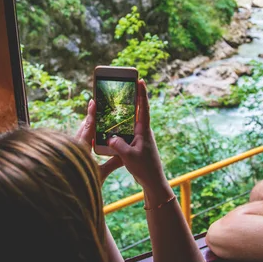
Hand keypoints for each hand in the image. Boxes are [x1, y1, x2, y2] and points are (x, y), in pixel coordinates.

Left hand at [76, 99, 122, 184]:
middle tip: (100, 111)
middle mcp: (74, 146)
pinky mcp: (69, 155)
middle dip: (91, 120)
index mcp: (81, 148)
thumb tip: (125, 157)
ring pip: (79, 135)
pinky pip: (78, 142)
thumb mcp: (99, 174)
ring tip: (98, 124)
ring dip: (88, 129)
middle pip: (83, 129)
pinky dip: (85, 138)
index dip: (91, 114)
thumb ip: (111, 164)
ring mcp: (70, 150)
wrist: (66, 194)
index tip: (92, 101)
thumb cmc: (82, 185)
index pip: (87, 128)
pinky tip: (91, 141)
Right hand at [107, 80, 169, 201]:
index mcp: (144, 131)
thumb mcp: (128, 156)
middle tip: (126, 85)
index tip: (141, 80)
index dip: (142, 94)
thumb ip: (118, 145)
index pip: (143, 108)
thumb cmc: (144, 168)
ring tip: (116, 102)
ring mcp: (140, 137)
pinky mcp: (135, 144)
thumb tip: (110, 137)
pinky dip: (120, 126)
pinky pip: (127, 131)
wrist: (152, 181)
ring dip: (125, 112)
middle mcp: (143, 131)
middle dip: (133, 97)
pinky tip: (111, 126)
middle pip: (137, 110)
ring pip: (131, 121)